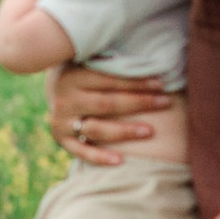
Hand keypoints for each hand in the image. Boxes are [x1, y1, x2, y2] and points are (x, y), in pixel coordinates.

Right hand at [46, 64, 169, 165]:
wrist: (54, 90)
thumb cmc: (82, 71)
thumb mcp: (88, 59)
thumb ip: (109, 59)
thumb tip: (145, 57)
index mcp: (73, 76)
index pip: (108, 79)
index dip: (135, 82)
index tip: (160, 83)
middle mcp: (65, 99)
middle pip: (107, 104)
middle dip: (139, 103)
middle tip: (165, 102)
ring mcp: (62, 121)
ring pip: (97, 129)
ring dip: (125, 131)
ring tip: (150, 131)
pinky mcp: (62, 139)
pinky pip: (82, 152)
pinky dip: (100, 158)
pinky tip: (121, 161)